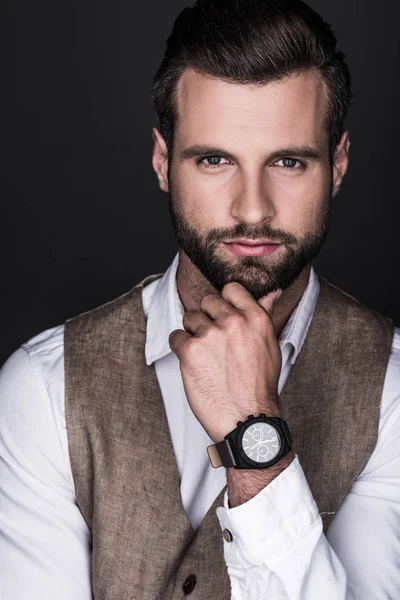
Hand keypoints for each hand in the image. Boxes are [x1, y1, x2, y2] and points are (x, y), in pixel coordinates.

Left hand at [169, 282, 281, 441]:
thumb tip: (272, 292)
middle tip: (214, 342)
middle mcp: (234, 322)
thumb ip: (264, 314)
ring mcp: (211, 335)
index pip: (231, 289)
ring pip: (190, 317)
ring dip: (193, 333)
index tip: (223, 316)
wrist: (247, 420)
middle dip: (207, 318)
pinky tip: (194, 363)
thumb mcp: (270, 345)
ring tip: (205, 356)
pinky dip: (180, 348)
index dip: (224, 302)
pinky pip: (176, 336)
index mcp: (256, 318)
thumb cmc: (259, 386)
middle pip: (207, 302)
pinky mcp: (190, 351)